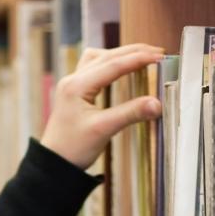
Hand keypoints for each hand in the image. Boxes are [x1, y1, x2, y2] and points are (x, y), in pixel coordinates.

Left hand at [39, 43, 164, 169]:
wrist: (54, 163)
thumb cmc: (74, 148)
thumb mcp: (104, 130)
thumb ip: (131, 113)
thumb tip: (157, 103)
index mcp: (77, 85)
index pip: (113, 65)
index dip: (138, 59)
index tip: (160, 57)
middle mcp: (73, 79)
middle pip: (106, 56)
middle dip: (133, 52)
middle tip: (158, 52)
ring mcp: (72, 84)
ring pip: (98, 58)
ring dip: (120, 54)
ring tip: (141, 56)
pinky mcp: (74, 91)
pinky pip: (93, 67)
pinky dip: (110, 63)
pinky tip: (120, 67)